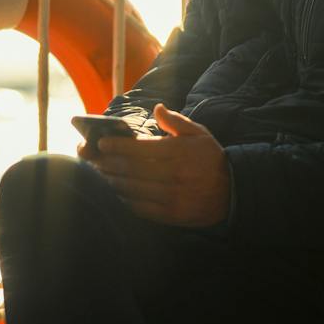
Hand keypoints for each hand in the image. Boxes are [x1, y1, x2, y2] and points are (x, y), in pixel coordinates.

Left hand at [84, 104, 231, 227]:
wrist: (232, 192)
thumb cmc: (210, 159)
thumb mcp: (200, 134)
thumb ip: (176, 122)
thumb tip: (157, 109)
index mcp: (177, 152)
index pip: (139, 149)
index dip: (116, 146)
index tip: (101, 143)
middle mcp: (172, 175)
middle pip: (130, 169)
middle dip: (107, 163)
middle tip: (92, 159)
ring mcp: (171, 197)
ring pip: (131, 189)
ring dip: (111, 182)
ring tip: (98, 175)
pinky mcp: (170, 215)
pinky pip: (139, 208)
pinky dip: (123, 200)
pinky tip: (113, 193)